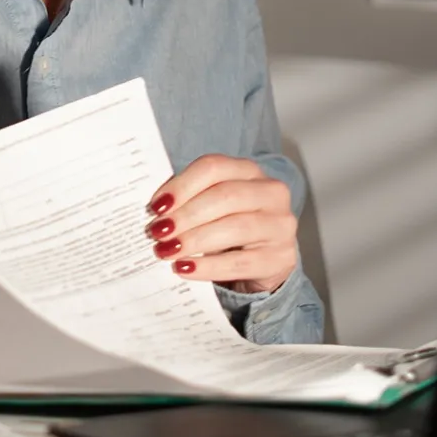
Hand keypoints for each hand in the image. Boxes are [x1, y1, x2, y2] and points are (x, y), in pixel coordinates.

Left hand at [146, 154, 297, 294]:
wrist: (264, 258)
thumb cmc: (229, 224)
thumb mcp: (212, 205)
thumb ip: (188, 199)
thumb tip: (155, 210)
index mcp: (249, 170)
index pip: (214, 167)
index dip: (182, 185)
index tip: (156, 207)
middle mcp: (271, 192)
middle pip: (225, 196)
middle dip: (187, 215)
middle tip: (158, 232)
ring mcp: (280, 225)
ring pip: (235, 228)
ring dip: (195, 240)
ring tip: (167, 251)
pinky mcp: (281, 258)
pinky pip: (240, 262)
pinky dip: (208, 266)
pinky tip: (185, 269)